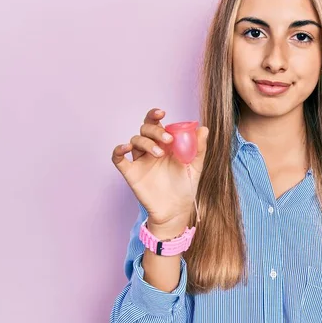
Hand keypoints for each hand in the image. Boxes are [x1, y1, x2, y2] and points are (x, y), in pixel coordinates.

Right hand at [112, 108, 208, 233]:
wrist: (176, 210)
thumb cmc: (186, 187)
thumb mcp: (195, 167)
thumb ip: (199, 148)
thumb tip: (204, 128)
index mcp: (165, 144)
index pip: (157, 123)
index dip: (155, 115)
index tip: (162, 112)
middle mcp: (151, 149)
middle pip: (144, 129)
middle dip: (155, 130)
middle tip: (167, 140)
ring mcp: (140, 160)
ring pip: (135, 140)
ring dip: (146, 142)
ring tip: (159, 154)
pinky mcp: (131, 172)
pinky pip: (118, 158)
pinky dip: (119, 150)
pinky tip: (126, 148)